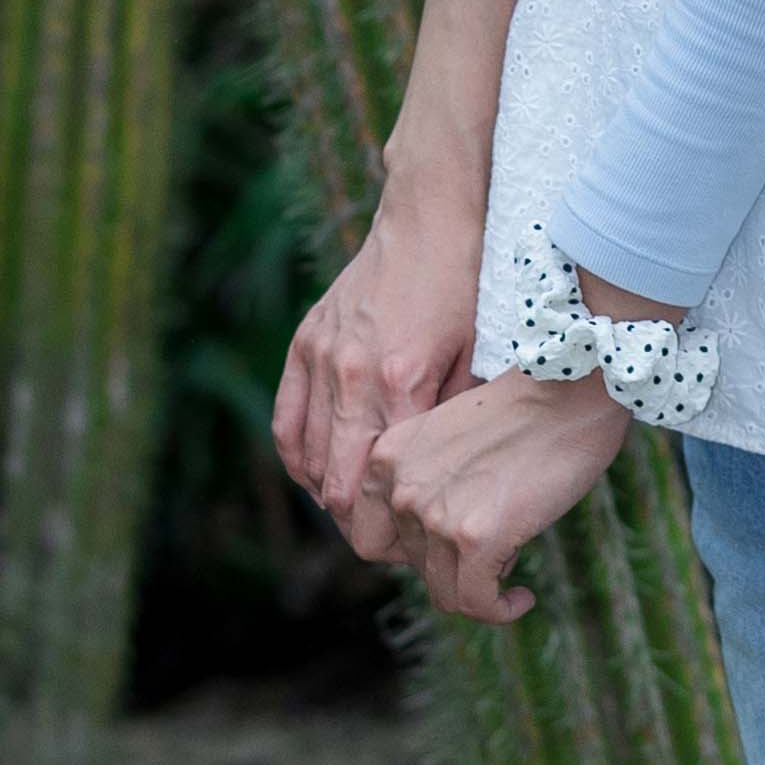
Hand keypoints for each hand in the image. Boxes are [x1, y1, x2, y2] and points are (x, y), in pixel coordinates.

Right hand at [276, 170, 488, 558]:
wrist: (429, 217)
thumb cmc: (466, 286)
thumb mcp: (478, 359)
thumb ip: (452, 423)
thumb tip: (445, 484)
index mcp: (397, 383)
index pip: (371, 488)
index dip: (385, 532)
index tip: (408, 547)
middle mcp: (348, 373)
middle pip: (332, 486)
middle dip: (356, 526)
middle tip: (386, 541)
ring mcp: (319, 356)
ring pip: (303, 457)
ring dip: (326, 493)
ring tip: (359, 508)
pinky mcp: (305, 341)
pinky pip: (286, 419)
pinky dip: (298, 455)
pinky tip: (318, 472)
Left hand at [364, 369, 631, 625]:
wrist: (567, 390)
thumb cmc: (520, 413)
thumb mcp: (444, 440)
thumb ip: (422, 484)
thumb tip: (425, 550)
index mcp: (386, 457)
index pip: (370, 539)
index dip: (409, 554)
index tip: (446, 552)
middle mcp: (400, 487)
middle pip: (413, 567)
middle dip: (451, 565)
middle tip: (490, 550)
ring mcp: (435, 514)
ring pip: (444, 592)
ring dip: (478, 589)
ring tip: (510, 565)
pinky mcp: (474, 538)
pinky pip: (477, 603)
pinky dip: (500, 609)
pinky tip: (522, 597)